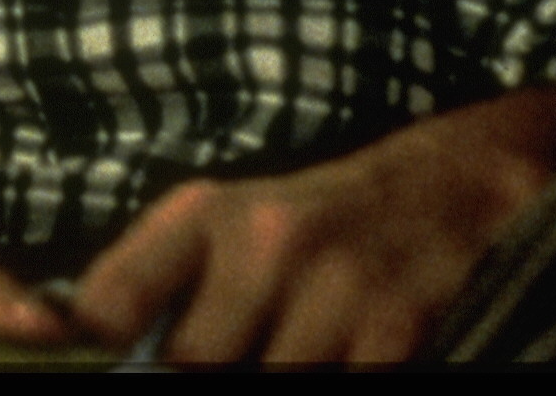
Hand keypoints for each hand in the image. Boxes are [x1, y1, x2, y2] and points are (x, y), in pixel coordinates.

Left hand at [72, 86, 555, 366]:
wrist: (461, 180)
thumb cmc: (324, 219)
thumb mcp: (231, 224)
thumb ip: (163, 285)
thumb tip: (97, 345)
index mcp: (204, 219)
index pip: (109, 303)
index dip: (94, 348)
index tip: (105, 363)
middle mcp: (261, 241)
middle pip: (191, 364)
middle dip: (209, 376)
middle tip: (241, 356)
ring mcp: (333, 281)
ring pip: (273, 380)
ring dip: (281, 380)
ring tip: (303, 353)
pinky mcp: (398, 321)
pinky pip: (351, 386)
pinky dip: (346, 383)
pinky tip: (350, 360)